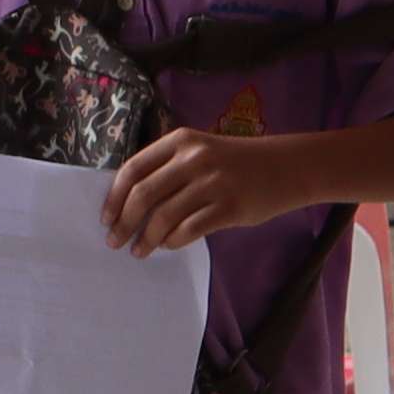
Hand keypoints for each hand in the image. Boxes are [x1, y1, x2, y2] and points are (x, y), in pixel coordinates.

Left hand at [100, 126, 305, 255]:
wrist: (287, 167)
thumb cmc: (237, 162)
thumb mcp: (201, 151)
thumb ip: (169, 168)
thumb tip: (130, 203)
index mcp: (181, 141)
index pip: (133, 169)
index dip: (114, 197)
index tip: (106, 218)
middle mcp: (194, 158)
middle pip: (143, 194)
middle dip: (124, 222)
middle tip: (115, 241)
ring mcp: (213, 183)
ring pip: (163, 217)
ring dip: (146, 239)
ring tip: (139, 251)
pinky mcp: (230, 207)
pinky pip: (189, 230)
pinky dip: (172, 242)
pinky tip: (168, 245)